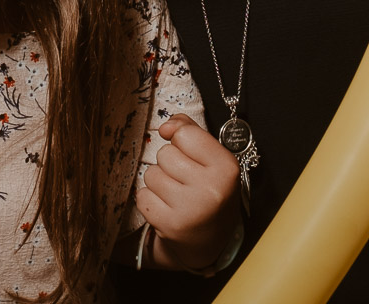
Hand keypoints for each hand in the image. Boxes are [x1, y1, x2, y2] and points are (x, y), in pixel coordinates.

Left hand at [135, 115, 242, 271]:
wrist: (210, 242)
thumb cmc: (209, 191)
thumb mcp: (212, 159)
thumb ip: (191, 131)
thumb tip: (166, 126)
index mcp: (226, 167)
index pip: (185, 134)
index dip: (182, 142)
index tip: (191, 156)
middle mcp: (211, 188)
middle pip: (165, 153)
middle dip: (170, 164)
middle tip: (185, 180)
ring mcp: (190, 208)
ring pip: (151, 174)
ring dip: (159, 182)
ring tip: (176, 195)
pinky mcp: (170, 225)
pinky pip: (142, 196)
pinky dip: (150, 200)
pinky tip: (166, 208)